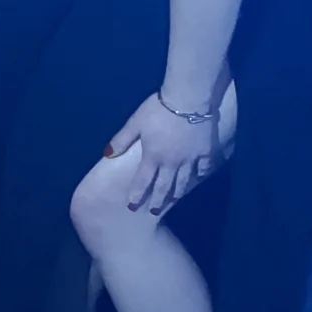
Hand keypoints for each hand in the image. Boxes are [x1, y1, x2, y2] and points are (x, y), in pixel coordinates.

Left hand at [104, 91, 223, 216]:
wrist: (189, 100)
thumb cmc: (158, 109)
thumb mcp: (135, 122)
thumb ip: (121, 140)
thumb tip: (106, 155)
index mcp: (153, 156)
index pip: (142, 180)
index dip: (136, 194)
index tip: (132, 207)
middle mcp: (172, 162)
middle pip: (164, 186)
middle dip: (158, 200)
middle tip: (154, 212)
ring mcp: (190, 159)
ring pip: (184, 181)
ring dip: (177, 193)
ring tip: (173, 200)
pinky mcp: (206, 153)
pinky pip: (203, 169)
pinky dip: (199, 175)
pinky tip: (197, 179)